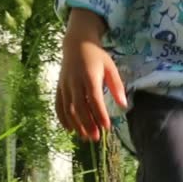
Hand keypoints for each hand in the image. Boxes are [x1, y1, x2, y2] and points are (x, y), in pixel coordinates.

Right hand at [55, 9, 126, 141]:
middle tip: (96, 138)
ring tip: (85, 137)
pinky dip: (62, 118)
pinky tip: (69, 129)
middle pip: (79, 107)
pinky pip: (58, 105)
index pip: (94, 99)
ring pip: (68, 108)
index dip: (100, 114)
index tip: (107, 127)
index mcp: (89, 76)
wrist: (76, 43)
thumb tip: (123, 105)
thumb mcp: (110, 67)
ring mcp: (65, 85)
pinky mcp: (59, 87)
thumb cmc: (96, 56)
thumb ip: (116, 86)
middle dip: (87, 124)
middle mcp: (75, 82)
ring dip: (76, 124)